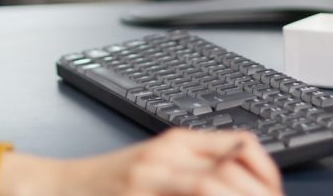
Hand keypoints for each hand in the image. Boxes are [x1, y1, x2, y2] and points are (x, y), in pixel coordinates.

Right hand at [0, 129, 283, 195]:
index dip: (268, 174)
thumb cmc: (109, 184)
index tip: (275, 195)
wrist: (57, 188)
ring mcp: (150, 179)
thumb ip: (197, 166)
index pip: (242, 146)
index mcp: (178, 142)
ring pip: (211, 187)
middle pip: (233, 172)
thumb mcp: (157, 164)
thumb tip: (247, 185)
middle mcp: (166, 156)